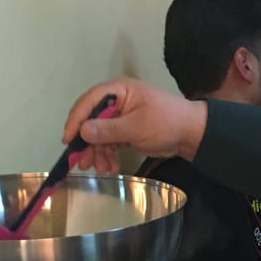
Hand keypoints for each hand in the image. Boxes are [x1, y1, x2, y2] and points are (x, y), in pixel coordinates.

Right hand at [62, 78, 207, 173]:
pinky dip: (108, 155)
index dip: (75, 120)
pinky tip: (110, 168)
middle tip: (83, 163)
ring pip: (98, 135)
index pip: (88, 102)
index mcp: (118, 90)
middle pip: (91, 120)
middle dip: (87, 143)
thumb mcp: (136, 127)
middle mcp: (116, 101)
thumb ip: (108, 129)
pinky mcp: (125, 130)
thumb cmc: (167, 123)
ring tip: (100, 170)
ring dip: (97, 153)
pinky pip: (109, 142)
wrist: (192, 134)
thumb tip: (82, 131)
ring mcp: (120, 116)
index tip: (68, 140)